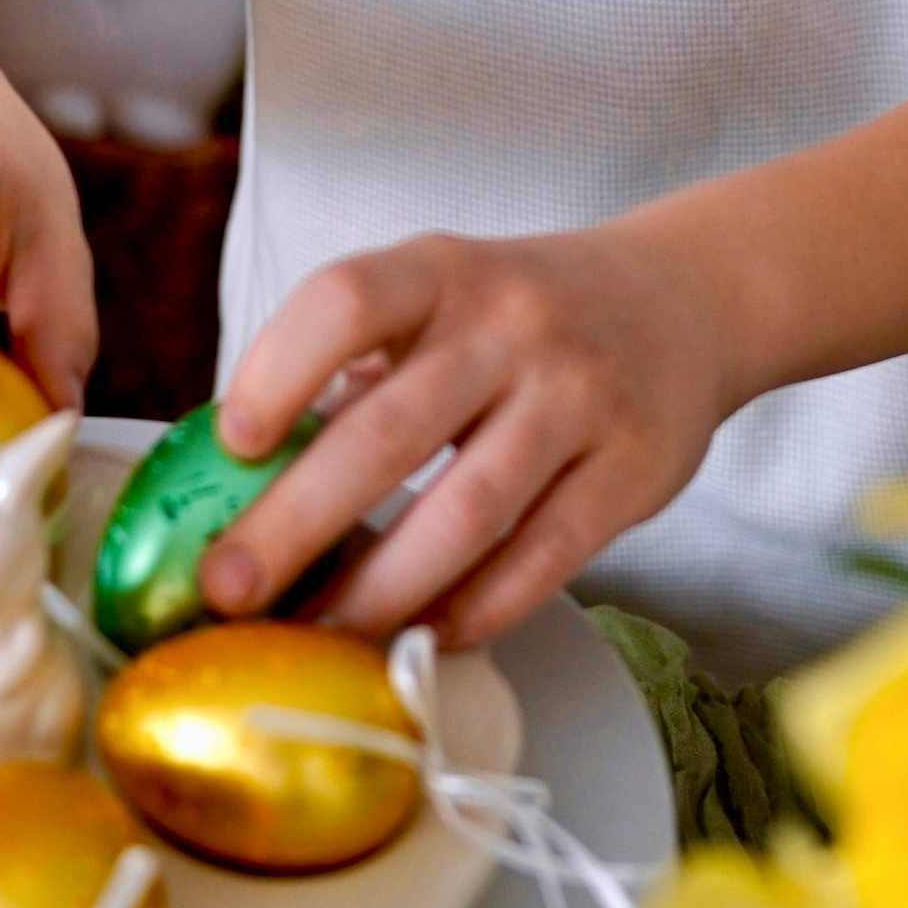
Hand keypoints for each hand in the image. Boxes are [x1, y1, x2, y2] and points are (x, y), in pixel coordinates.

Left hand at [200, 219, 746, 648]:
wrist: (679, 304)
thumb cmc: (520, 318)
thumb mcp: (442, 299)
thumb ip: (358, 369)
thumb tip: (239, 481)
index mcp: (443, 271)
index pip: (347, 300)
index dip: (279, 369)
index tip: (229, 445)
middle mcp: (511, 325)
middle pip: (389, 430)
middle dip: (295, 521)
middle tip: (228, 590)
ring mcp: (578, 396)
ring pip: (466, 511)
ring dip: (381, 588)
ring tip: (319, 635)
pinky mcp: (633, 469)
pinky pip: (544, 557)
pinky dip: (476, 608)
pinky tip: (424, 636)